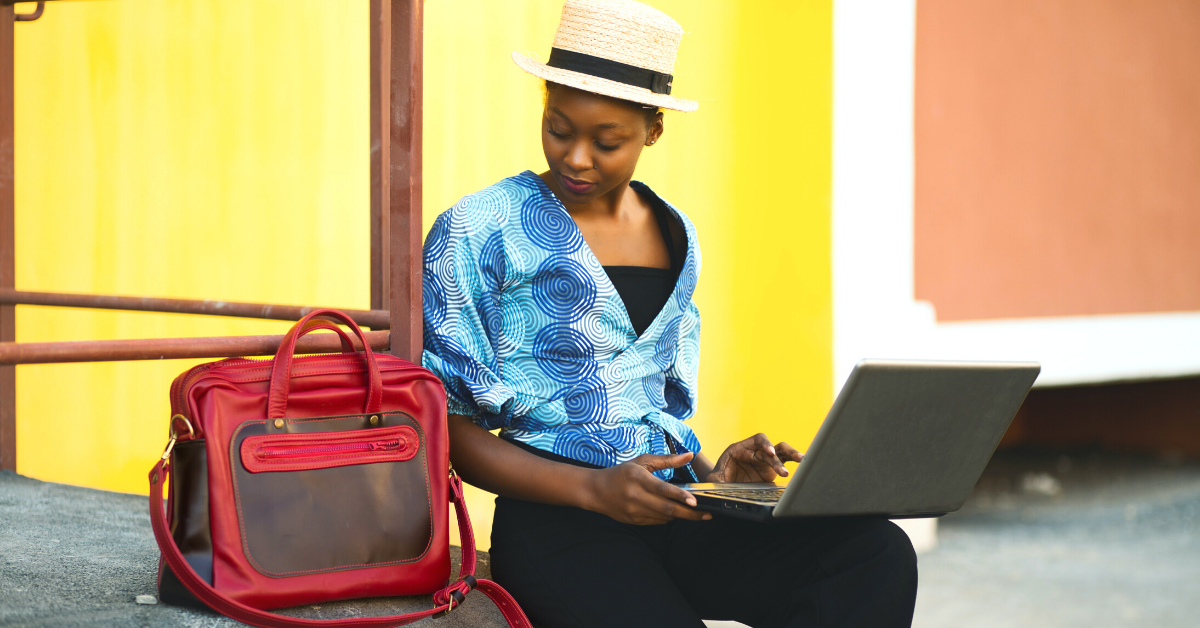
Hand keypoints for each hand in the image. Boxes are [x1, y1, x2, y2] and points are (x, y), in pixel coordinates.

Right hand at [586, 452, 711, 524]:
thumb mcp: (642, 461)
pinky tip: (675, 513)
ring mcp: (634, 512)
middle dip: (689, 514)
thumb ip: (667, 460)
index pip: (663, 490)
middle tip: (706, 514)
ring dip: (681, 516)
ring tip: (696, 513)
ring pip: (664, 517)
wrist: (596, 491)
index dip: (680, 497)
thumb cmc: (622, 473)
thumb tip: (690, 455)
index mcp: (639, 478)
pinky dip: (668, 518)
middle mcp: (636, 497)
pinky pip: (657, 522)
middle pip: (667, 509)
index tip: (695, 501)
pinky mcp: (634, 521)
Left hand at [702, 433, 803, 482]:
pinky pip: (784, 462)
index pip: (757, 440)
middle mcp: (755, 452)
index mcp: (741, 448)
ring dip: (792, 455)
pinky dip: (793, 462)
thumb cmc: (718, 478)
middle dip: (779, 456)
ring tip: (803, 461)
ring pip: (782, 452)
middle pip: (772, 447)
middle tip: (784, 469)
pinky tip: (804, 465)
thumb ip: (715, 479)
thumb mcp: (714, 478)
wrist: (722, 485)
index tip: (770, 453)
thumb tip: (713, 482)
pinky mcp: (771, 469)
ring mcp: (764, 460)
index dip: (765, 444)